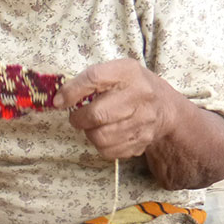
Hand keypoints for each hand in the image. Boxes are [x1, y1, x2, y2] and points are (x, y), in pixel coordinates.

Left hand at [53, 58, 174, 159]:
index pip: (94, 78)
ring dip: (90, 133)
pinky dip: (101, 145)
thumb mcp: (114, 72)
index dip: (72, 91)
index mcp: (128, 72)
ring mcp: (143, 120)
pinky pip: (109, 151)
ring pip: (101, 137)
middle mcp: (140, 95)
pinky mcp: (142, 141)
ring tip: (93, 126)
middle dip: (79, 119)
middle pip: (97, 114)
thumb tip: (58, 100)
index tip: (58, 101)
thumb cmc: (130, 86)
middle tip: (77, 117)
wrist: (164, 107)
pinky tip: (106, 134)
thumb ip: (88, 80)